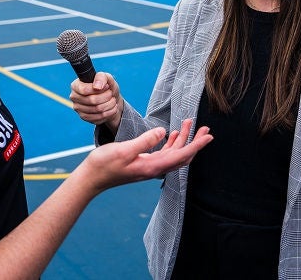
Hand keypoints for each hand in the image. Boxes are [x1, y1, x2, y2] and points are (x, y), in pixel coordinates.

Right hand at [69, 72, 122, 129]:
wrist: (111, 100)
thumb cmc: (106, 87)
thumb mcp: (106, 78)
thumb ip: (101, 77)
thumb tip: (97, 86)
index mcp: (76, 85)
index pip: (84, 90)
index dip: (99, 89)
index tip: (107, 87)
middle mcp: (74, 97)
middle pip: (92, 100)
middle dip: (106, 97)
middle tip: (111, 94)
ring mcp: (78, 109)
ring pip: (97, 109)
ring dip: (109, 105)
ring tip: (113, 101)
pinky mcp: (85, 117)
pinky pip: (98, 117)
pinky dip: (109, 113)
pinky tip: (112, 108)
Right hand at [78, 119, 212, 191]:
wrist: (91, 178)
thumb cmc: (104, 164)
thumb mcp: (124, 150)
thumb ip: (144, 141)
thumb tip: (162, 131)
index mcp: (152, 166)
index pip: (181, 155)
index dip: (197, 145)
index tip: (209, 136)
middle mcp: (154, 168)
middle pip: (182, 155)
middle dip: (195, 141)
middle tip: (206, 128)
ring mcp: (149, 167)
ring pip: (174, 154)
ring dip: (183, 139)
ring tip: (188, 123)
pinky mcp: (143, 163)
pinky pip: (164, 154)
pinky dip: (171, 143)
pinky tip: (172, 134)